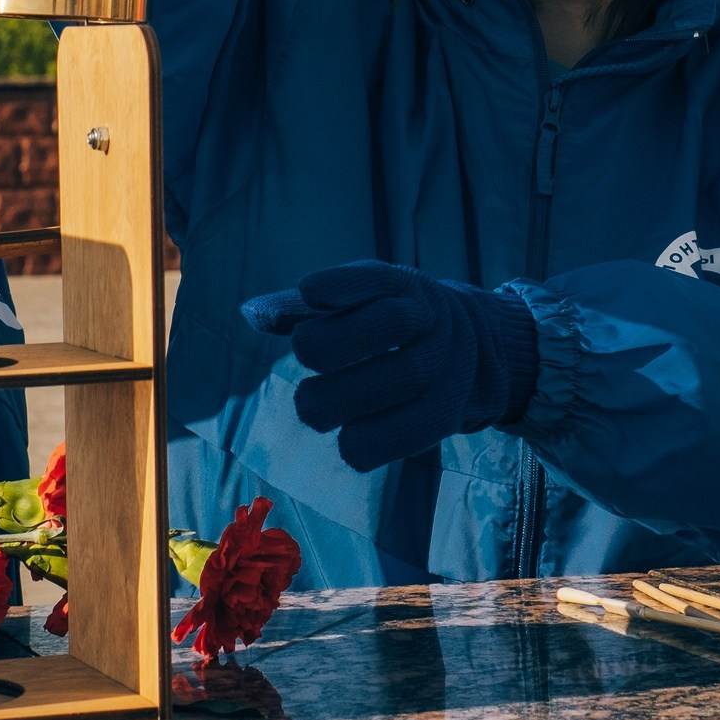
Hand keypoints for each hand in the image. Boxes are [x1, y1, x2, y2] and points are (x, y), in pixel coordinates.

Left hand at [240, 261, 539, 472]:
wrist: (469, 352)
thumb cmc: (383, 322)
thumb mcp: (351, 303)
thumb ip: (300, 308)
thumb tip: (250, 314)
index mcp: (402, 286)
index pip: (377, 277)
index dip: (343, 284)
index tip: (307, 291)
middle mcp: (430, 320)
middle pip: (391, 323)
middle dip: (336, 342)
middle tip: (302, 356)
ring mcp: (445, 365)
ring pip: (404, 377)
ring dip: (346, 398)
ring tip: (310, 408)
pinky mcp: (447, 413)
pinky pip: (416, 430)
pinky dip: (375, 441)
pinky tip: (346, 442)